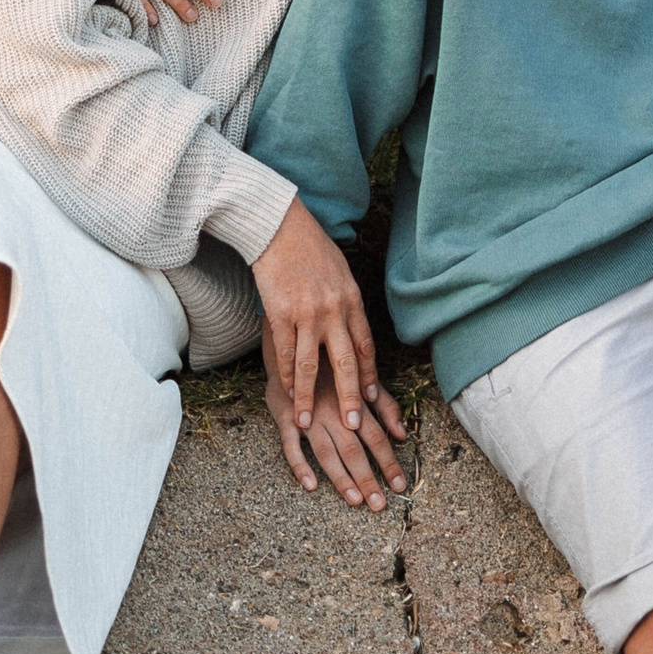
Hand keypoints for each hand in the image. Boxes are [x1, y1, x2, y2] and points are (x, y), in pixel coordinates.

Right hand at [252, 194, 405, 503]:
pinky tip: (286, 395)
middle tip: (354, 426)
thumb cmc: (309, 247)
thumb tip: (353, 327)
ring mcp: (306, 313)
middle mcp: (334, 310)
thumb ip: (346, 303)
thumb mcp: (340, 273)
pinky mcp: (279, 314)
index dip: (369, 376)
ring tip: (309, 423)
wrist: (279, 226)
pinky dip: (285, 377)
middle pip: (345, 362)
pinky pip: (283, 353)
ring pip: (310, 366)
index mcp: (352, 300)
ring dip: (309, 398)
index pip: (366, 347)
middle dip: (350, 398)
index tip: (373, 401)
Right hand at [272, 378, 408, 511]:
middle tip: (379, 505)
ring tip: (355, 500)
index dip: (388, 463)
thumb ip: (385, 407)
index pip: (376, 438)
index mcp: (354, 405)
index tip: (399, 486)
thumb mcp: (363, 383)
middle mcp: (333, 412)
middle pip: (353, 450)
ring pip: (326, 452)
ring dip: (341, 478)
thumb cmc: (333, 372)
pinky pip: (291, 446)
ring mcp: (308, 416)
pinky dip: (300, 465)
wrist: (294, 351)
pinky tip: (311, 485)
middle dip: (368, 479)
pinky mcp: (285, 418)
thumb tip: (403, 435)